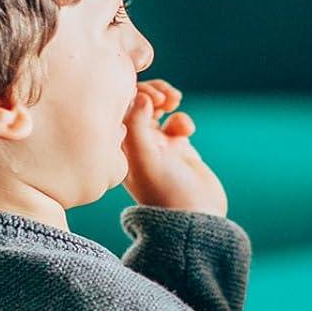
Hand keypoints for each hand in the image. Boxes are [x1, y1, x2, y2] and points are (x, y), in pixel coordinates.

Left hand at [122, 79, 226, 215]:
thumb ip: (137, 125)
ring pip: (156, 107)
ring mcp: (155, 144)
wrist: (196, 218)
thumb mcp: (145, 159)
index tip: (149, 99)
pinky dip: (182, 119)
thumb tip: (140, 96)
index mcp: (117, 145)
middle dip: (152, 92)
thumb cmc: (166, 193)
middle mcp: (133, 143)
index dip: (132, 92)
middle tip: (165, 99)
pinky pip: (176, 121)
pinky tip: (186, 130)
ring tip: (176, 102)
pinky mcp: (177, 148)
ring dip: (166, 99)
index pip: (115, 106)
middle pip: (135, 102)